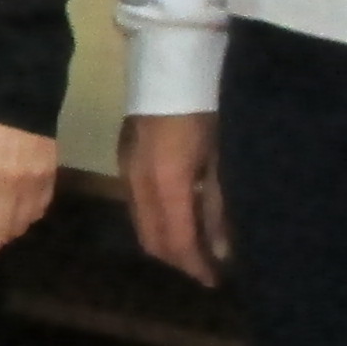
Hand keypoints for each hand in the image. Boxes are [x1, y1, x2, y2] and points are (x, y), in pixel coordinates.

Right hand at [121, 110, 229, 284]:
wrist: (169, 64)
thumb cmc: (206, 110)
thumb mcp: (219, 161)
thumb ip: (217, 207)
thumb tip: (222, 251)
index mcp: (168, 184)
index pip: (178, 242)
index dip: (196, 266)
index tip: (215, 281)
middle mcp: (140, 185)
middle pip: (153, 240)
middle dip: (179, 261)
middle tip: (206, 268)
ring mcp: (127, 173)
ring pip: (141, 226)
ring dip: (166, 243)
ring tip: (195, 246)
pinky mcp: (124, 162)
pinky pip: (137, 206)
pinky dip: (157, 222)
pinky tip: (179, 217)